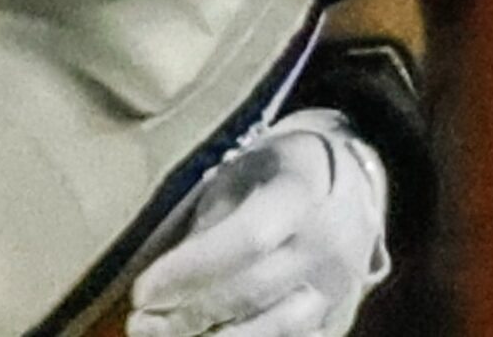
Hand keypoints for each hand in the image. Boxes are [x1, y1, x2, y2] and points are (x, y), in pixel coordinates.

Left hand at [130, 110, 390, 336]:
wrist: (352, 183)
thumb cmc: (278, 173)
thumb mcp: (242, 174)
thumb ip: (210, 225)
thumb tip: (163, 284)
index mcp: (301, 195)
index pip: (245, 241)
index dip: (190, 270)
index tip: (142, 291)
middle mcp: (327, 247)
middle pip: (253, 292)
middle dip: (188, 315)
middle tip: (139, 325)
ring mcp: (339, 288)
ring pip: (275, 331)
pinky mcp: (338, 319)